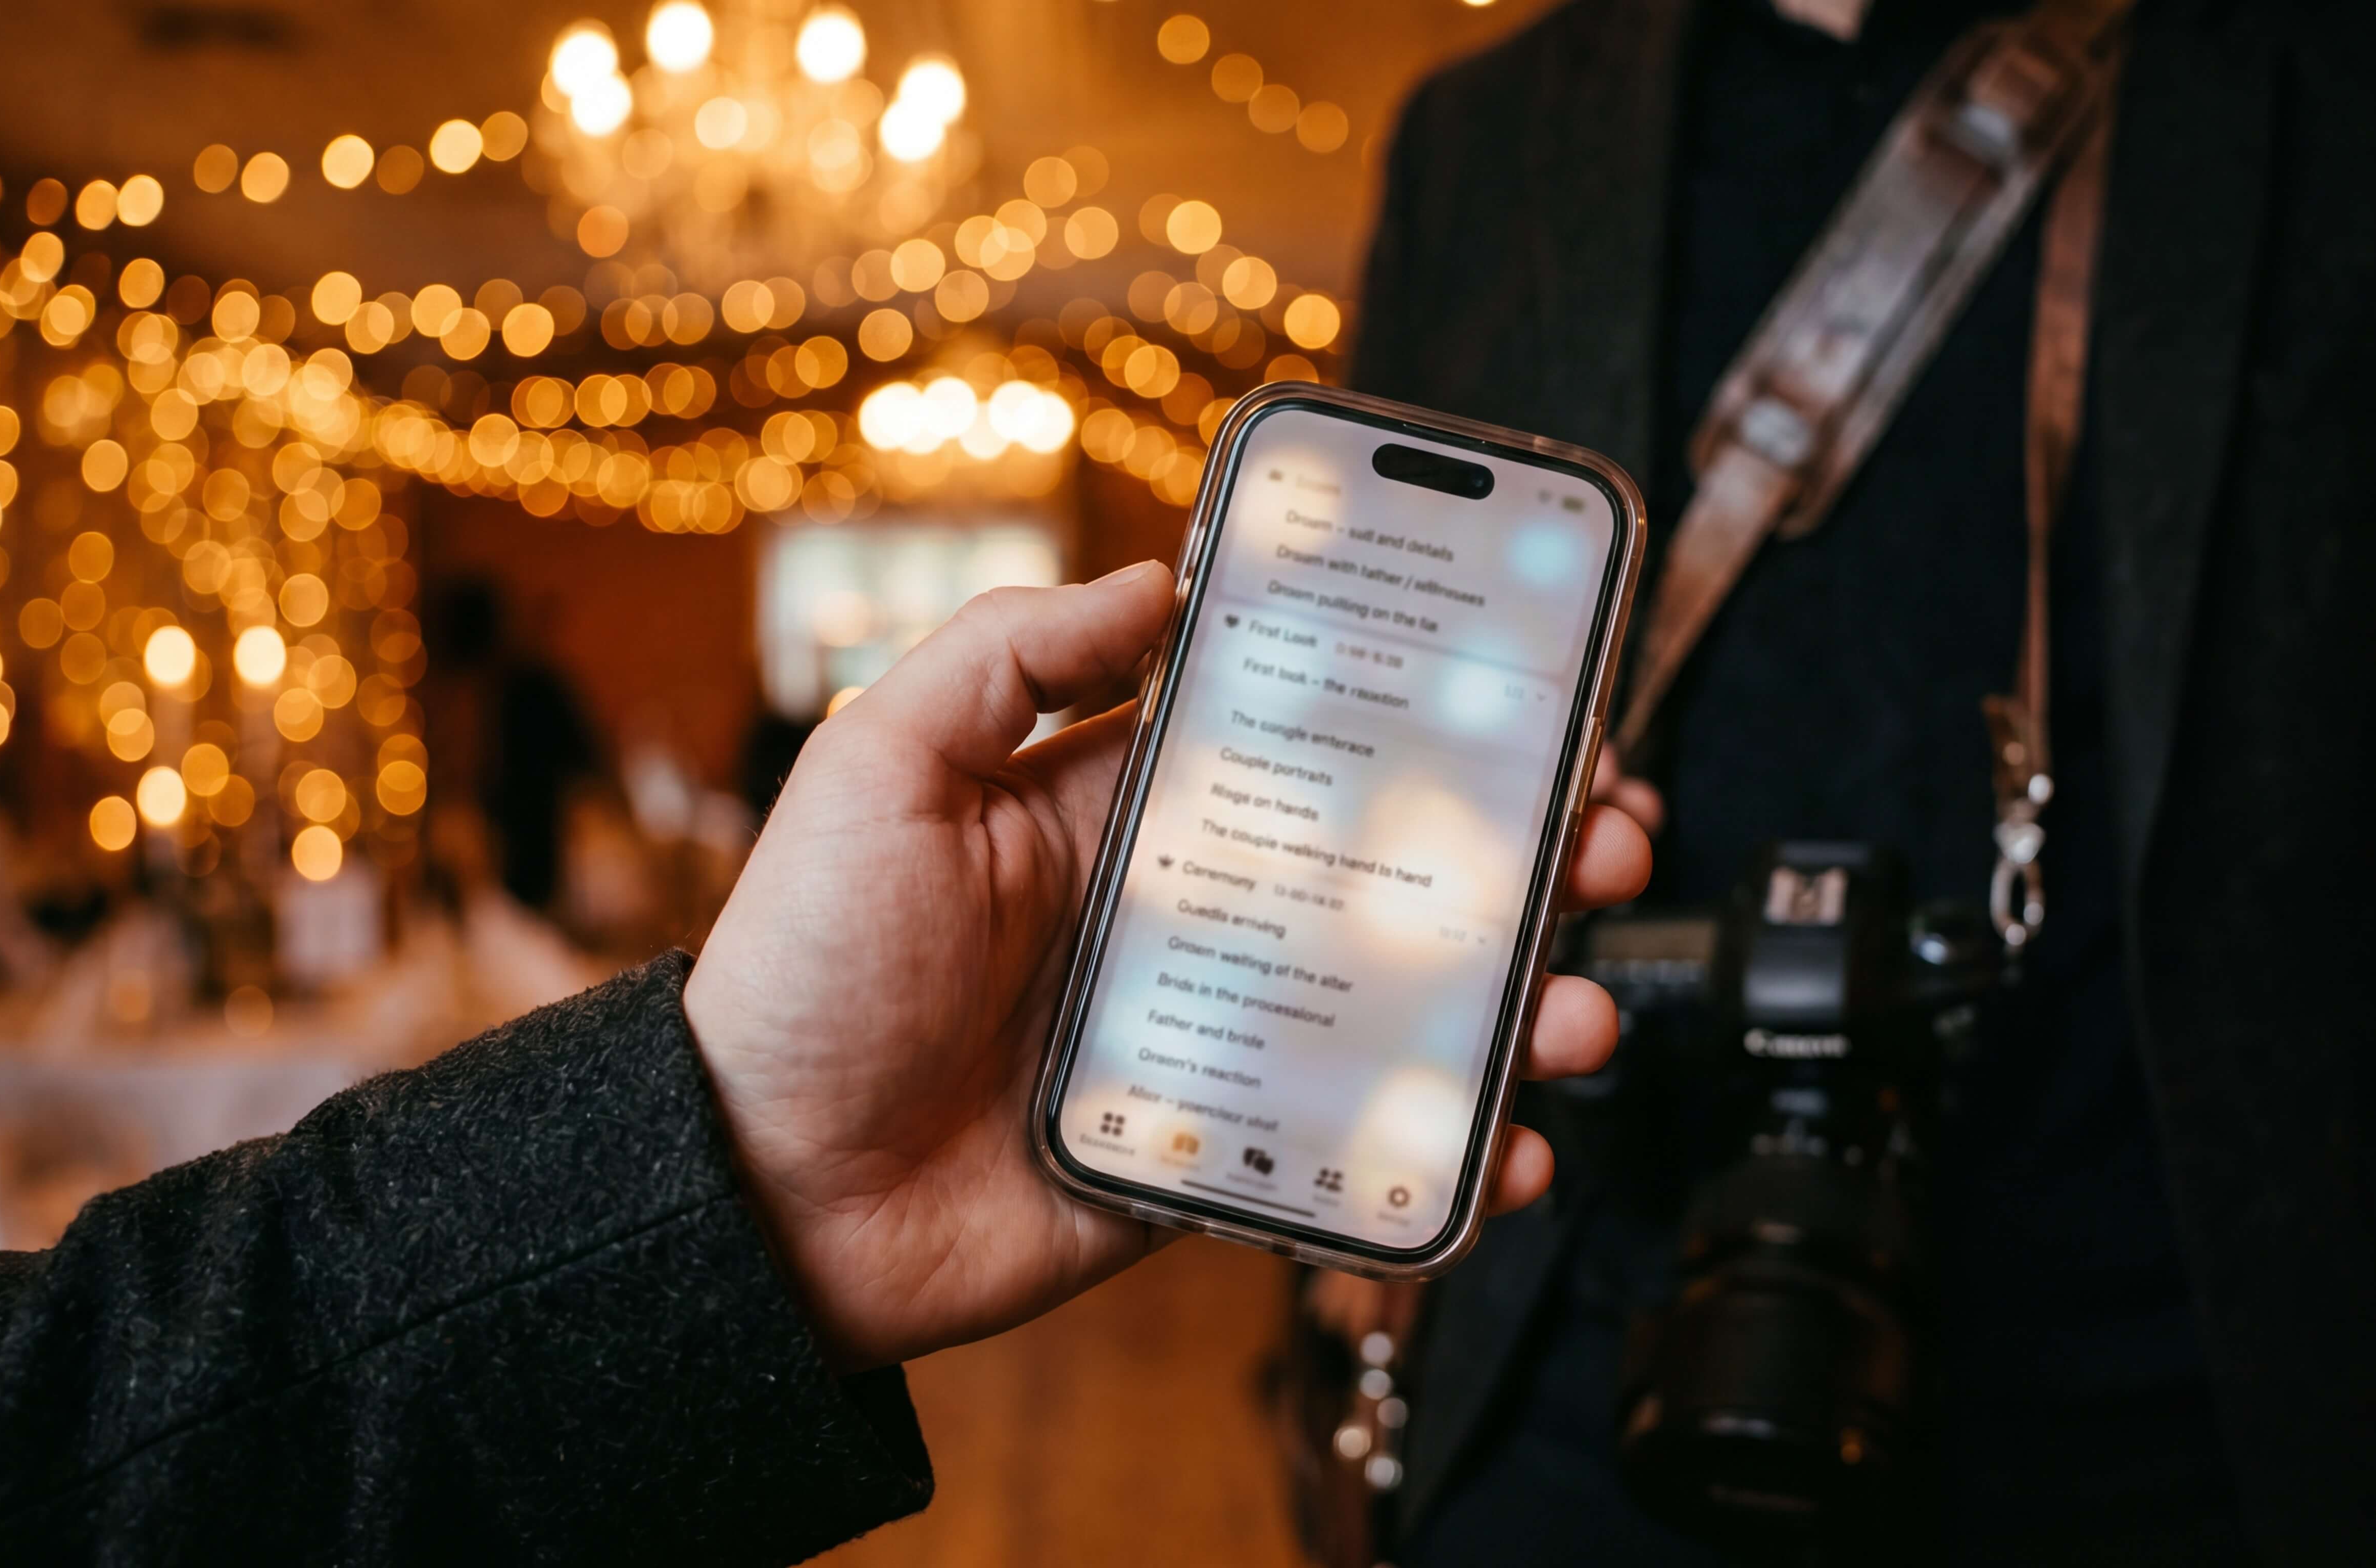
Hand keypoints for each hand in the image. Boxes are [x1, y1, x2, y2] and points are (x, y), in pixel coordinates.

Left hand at [685, 563, 1653, 1370]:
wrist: (765, 1196)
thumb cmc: (807, 971)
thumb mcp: (882, 769)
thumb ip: (1009, 656)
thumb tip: (1156, 575)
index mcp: (1134, 806)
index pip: (1317, 735)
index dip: (1433, 711)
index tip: (1536, 694)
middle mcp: (1198, 912)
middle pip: (1401, 866)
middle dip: (1527, 850)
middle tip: (1610, 840)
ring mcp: (1221, 1036)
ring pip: (1412, 1008)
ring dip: (1525, 1002)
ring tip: (1580, 1008)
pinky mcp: (1224, 1151)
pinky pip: (1362, 1145)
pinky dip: (1451, 1152)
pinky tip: (1507, 1146)